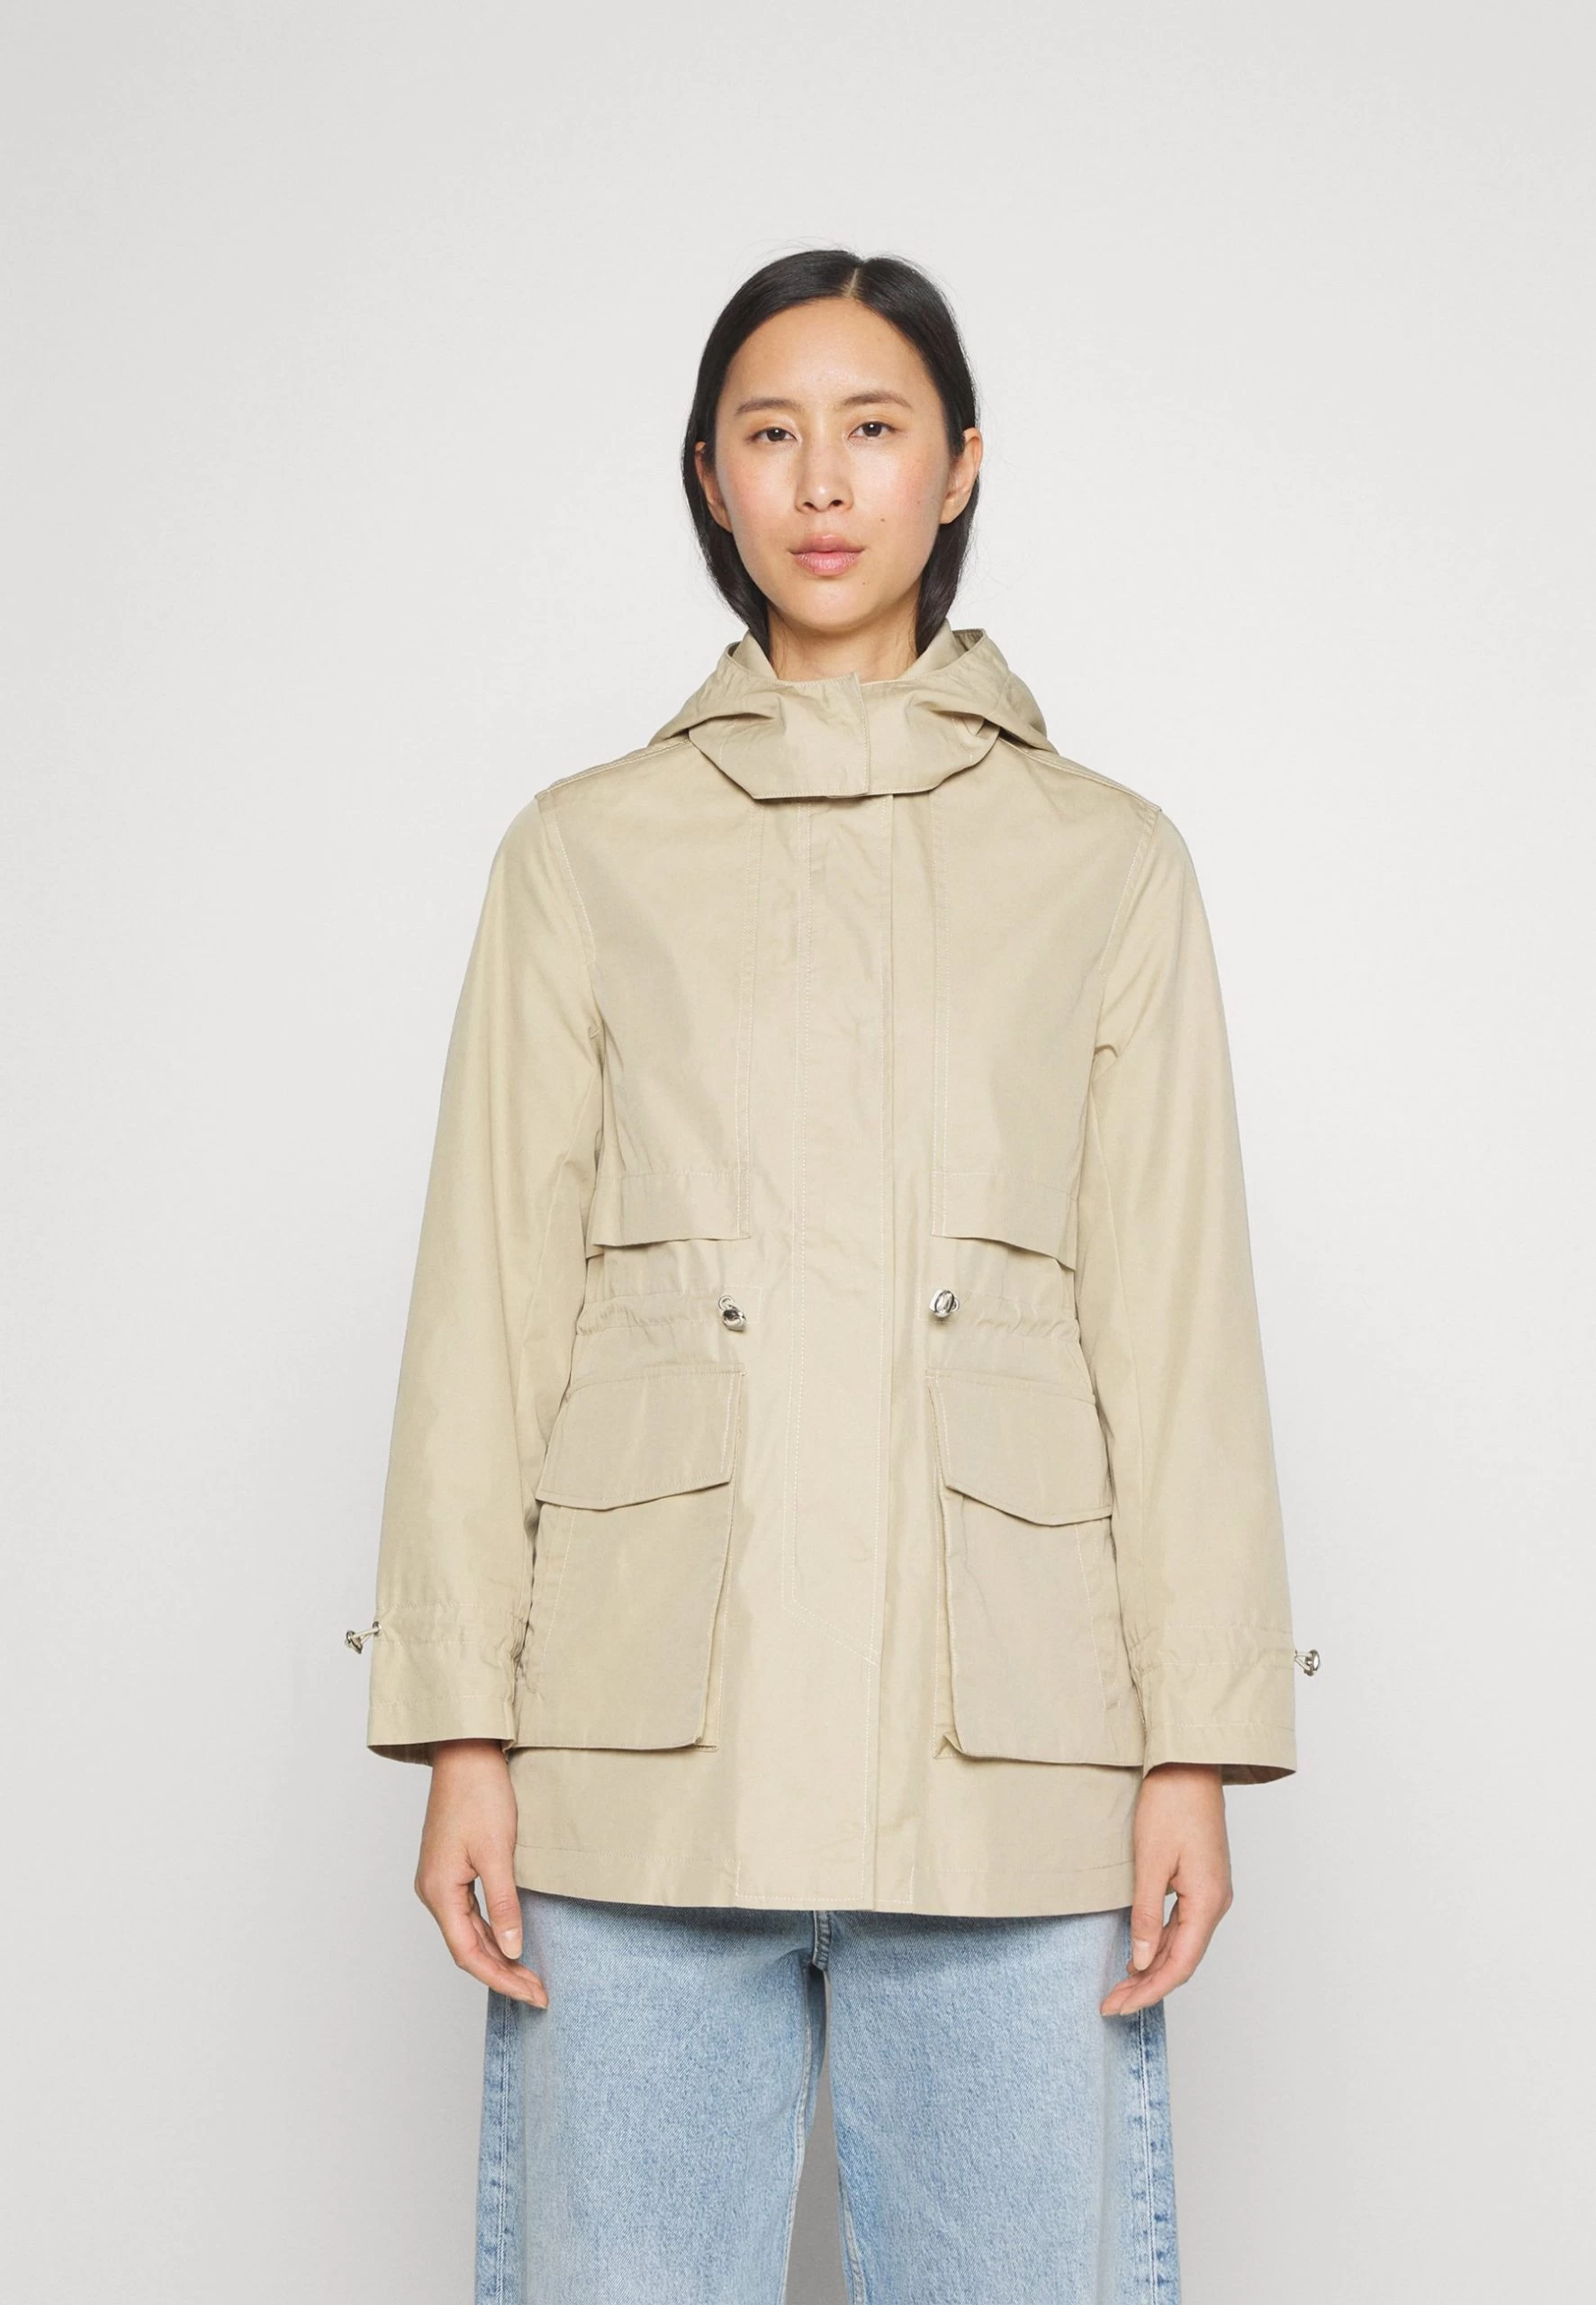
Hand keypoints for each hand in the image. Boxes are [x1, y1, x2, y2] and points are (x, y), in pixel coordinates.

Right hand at [414, 1738, 547, 2006]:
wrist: (466, 1753)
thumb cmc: (480, 1794)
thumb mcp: (498, 1851)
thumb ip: (504, 1904)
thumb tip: (512, 1948)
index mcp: (439, 1891)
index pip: (469, 1954)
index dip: (501, 1979)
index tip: (532, 1994)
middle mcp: (433, 1891)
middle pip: (467, 1948)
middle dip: (503, 1973)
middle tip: (538, 1992)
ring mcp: (440, 1880)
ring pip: (468, 1932)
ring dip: (498, 1955)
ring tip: (529, 1975)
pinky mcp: (450, 1869)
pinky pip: (469, 1913)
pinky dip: (491, 1932)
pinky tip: (511, 1940)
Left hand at [1099, 1762, 1231, 2016]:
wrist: (1189, 1764)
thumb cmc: (1171, 1804)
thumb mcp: (1150, 1861)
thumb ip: (1147, 1914)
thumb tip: (1143, 1960)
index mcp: (1208, 1902)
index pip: (1179, 1965)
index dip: (1149, 1991)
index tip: (1118, 2006)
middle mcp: (1216, 1903)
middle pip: (1183, 1960)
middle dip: (1147, 1987)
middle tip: (1112, 2004)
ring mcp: (1211, 1893)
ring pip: (1183, 1945)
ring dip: (1153, 1968)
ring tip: (1121, 1986)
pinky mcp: (1202, 1882)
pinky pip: (1184, 1926)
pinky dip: (1161, 1945)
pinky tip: (1140, 1954)